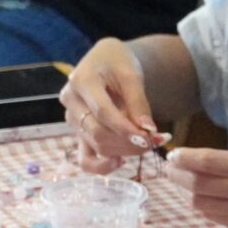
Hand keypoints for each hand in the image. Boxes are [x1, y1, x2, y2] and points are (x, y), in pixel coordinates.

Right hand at [59, 38, 166, 172]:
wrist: (106, 60)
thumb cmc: (118, 62)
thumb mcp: (132, 75)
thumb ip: (139, 103)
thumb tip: (148, 131)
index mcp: (81, 81)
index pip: (103, 113)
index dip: (126, 129)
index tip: (150, 138)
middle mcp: (71, 102)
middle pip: (98, 132)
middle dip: (129, 142)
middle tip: (156, 141)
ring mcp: (72, 119)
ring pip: (97, 145)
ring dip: (124, 150)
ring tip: (147, 144)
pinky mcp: (78, 132)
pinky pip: (84, 159)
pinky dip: (101, 167)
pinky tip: (120, 161)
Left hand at [165, 147, 227, 227]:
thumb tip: (204, 163)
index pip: (210, 162)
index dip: (186, 159)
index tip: (171, 155)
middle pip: (201, 184)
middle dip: (180, 176)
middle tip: (169, 170)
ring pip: (204, 203)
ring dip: (190, 194)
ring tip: (182, 184)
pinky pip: (217, 218)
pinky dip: (205, 208)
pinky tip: (202, 200)